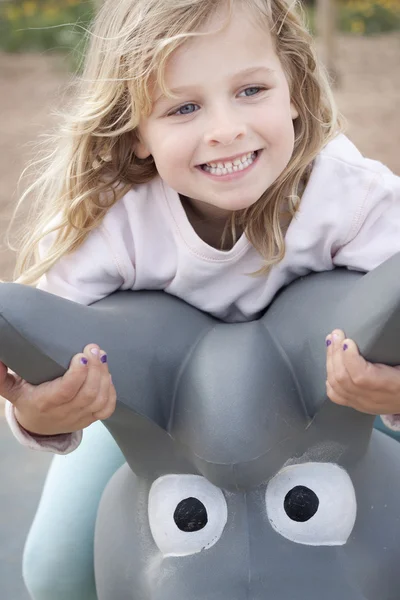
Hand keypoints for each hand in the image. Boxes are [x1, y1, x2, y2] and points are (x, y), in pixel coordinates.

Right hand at [0, 343, 115, 435]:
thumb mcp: (11, 389)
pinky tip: (107, 374)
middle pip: (88, 393)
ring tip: (101, 355)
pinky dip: (111, 391)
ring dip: (104, 376)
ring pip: (100, 399)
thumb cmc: (27, 399)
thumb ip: (0, 377)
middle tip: (93, 348)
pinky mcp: (90, 418)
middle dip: (95, 368)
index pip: (66, 391)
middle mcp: (64, 412)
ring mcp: (80, 417)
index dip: (77, 374)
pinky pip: (107, 408)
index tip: (80, 355)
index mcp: (45, 403)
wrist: (38, 425)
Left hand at [325, 329, 399, 414]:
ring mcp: (362, 403)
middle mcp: (372, 397)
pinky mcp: (356, 405)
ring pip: (336, 385)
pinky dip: (329, 380)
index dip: (349, 357)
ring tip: (331, 343)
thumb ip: (391, 349)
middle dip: (335, 353)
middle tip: (335, 334)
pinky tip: (330, 366)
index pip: (360, 376)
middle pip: (343, 378)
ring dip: (330, 361)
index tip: (347, 340)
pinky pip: (336, 396)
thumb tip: (377, 331)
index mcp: (388, 385)